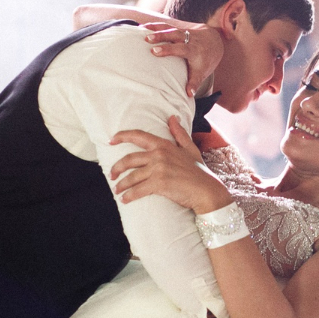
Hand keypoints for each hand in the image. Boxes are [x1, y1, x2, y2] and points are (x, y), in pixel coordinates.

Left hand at [110, 116, 232, 214]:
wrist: (207, 190)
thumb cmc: (200, 171)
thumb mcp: (190, 148)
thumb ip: (179, 133)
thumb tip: (172, 118)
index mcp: (164, 145)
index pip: (139, 136)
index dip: (122, 137)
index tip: (111, 141)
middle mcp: (159, 155)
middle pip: (130, 159)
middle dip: (117, 168)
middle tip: (111, 175)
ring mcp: (158, 169)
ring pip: (132, 177)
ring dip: (122, 185)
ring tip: (117, 190)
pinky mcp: (159, 184)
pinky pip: (138, 190)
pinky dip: (129, 196)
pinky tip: (124, 200)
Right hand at [143, 21, 222, 97]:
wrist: (214, 41)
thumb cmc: (205, 60)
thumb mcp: (202, 72)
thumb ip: (195, 82)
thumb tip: (189, 94)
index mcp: (194, 50)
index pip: (180, 48)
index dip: (167, 50)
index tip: (154, 52)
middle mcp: (189, 39)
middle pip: (174, 35)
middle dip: (161, 36)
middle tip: (147, 39)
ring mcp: (183, 32)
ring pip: (170, 28)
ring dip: (156, 28)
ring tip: (141, 29)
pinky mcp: (178, 28)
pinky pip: (167, 25)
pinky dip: (155, 25)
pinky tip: (142, 26)